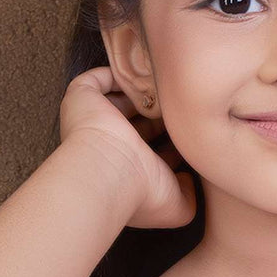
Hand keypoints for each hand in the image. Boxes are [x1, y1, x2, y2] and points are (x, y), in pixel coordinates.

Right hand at [58, 66, 196, 228]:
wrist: (107, 172)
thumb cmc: (140, 192)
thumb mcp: (178, 205)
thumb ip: (191, 192)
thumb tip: (191, 178)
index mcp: (131, 166)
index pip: (154, 145)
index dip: (175, 135)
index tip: (194, 125)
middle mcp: (111, 143)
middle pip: (140, 119)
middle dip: (162, 109)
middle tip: (185, 97)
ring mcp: (94, 121)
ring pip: (120, 97)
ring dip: (141, 88)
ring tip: (167, 79)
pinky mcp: (82, 99)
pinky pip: (97, 79)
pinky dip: (116, 72)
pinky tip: (142, 71)